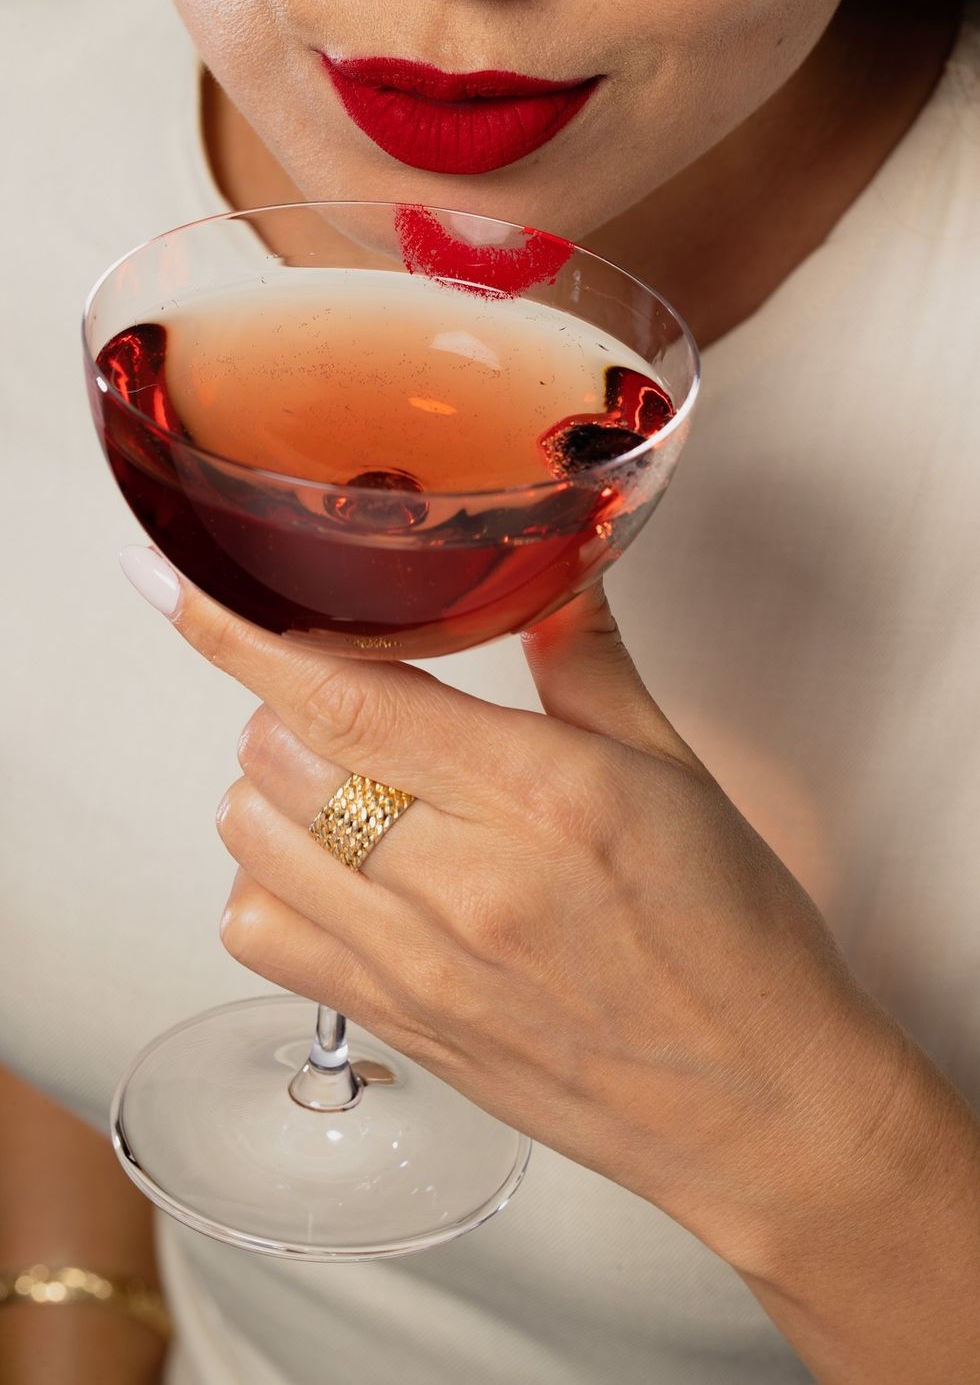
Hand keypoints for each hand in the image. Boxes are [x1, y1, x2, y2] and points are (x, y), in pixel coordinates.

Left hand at [121, 547, 917, 1280]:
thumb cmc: (734, 942)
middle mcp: (462, 881)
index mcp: (541, 796)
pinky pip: (262, 940)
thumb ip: (590, 663)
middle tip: (343, 696)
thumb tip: (547, 569)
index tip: (177, 588)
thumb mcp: (680, 774)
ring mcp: (417, 965)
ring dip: (271, 789)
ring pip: (254, 844)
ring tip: (337, 781)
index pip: (345, 697)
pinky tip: (330, 872)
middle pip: (278, 761)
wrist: (755, 1105)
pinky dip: (266, 884)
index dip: (241, 635)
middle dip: (283, 704)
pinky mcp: (398, 1023)